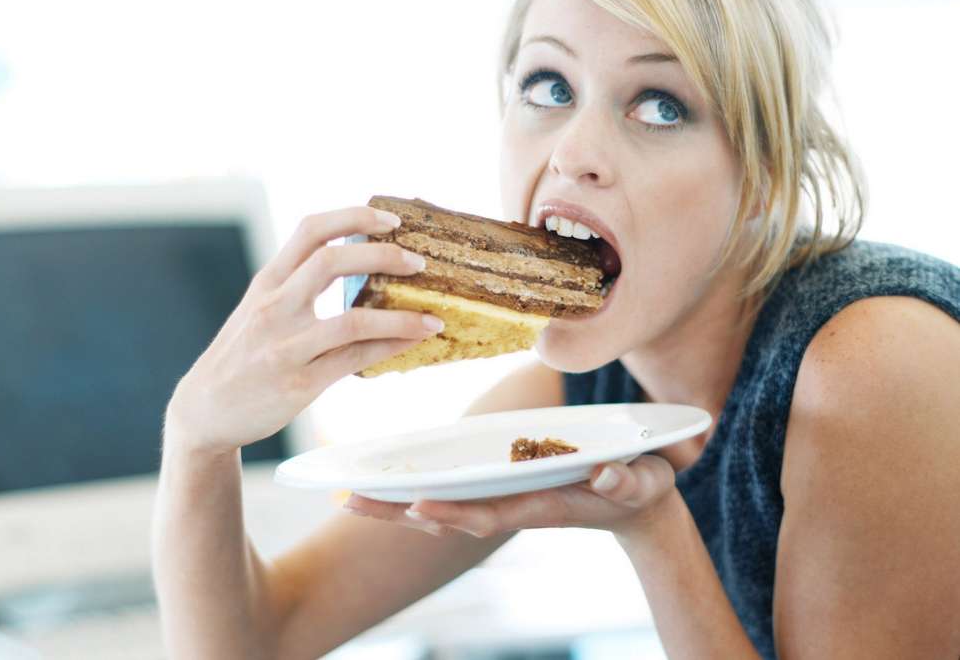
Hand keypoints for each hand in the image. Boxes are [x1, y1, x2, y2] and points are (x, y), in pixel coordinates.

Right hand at [165, 205, 443, 454]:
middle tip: (419, 262)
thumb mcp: (259, 310)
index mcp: (267, 282)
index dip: (353, 218)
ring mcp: (285, 347)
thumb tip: (354, 262)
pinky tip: (412, 343)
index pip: (310, 231)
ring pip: (352, 319)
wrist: (205, 412)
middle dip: (383, 256)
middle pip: (331, 261)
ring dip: (402, 317)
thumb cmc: (242, 356)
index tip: (390, 220)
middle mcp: (274, 308)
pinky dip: (389, 348)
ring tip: (433, 317)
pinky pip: (354, 360)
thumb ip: (296, 285)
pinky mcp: (299, 383)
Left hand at [342, 455, 677, 538]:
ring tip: (349, 496)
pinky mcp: (500, 489)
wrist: (637, 504)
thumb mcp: (643, 481)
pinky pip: (450, 493)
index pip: (489, 513)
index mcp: (541, 505)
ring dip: (396, 504)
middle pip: (448, 514)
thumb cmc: (642, 487)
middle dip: (400, 510)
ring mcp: (503, 499)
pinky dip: (415, 493)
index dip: (453, 512)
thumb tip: (606, 479)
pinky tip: (384, 485)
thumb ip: (628, 482)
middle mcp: (513, 505)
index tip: (416, 508)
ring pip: (442, 505)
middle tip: (350, 500)